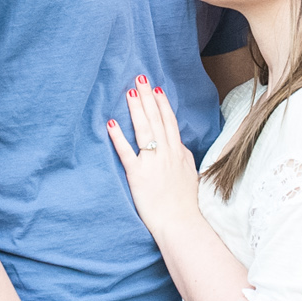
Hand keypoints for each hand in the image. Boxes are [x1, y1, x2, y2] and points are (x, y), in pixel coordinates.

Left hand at [106, 77, 202, 237]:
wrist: (183, 223)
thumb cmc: (187, 203)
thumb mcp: (191, 175)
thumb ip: (183, 158)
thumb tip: (178, 146)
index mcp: (179, 153)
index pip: (170, 122)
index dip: (162, 104)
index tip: (157, 89)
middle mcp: (167, 154)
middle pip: (157, 119)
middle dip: (148, 97)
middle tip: (140, 77)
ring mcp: (153, 163)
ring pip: (145, 130)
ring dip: (137, 109)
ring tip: (129, 91)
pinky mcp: (138, 175)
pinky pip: (127, 153)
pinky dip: (118, 137)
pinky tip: (110, 123)